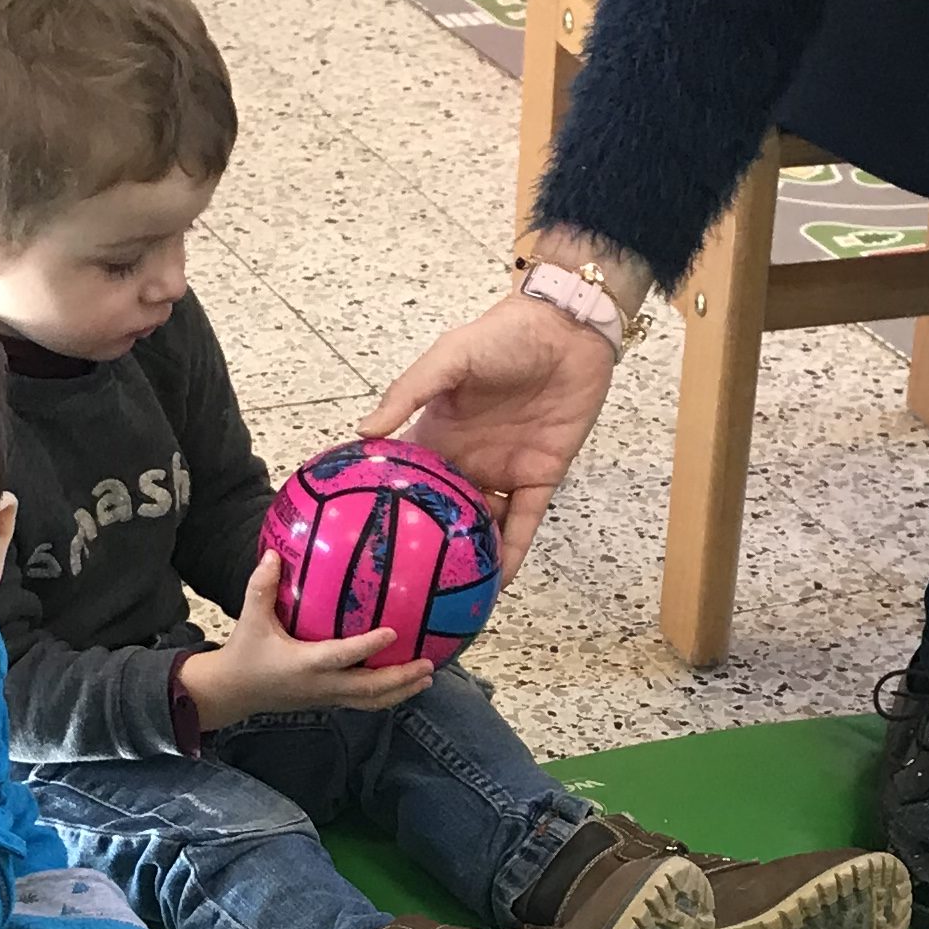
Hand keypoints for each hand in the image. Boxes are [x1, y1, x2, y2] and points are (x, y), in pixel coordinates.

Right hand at [182, 555, 434, 729]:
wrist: (232, 692)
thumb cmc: (244, 654)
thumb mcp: (250, 619)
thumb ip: (262, 587)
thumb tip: (273, 552)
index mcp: (306, 664)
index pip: (343, 655)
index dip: (369, 645)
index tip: (394, 632)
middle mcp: (322, 684)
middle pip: (369, 688)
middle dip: (401, 678)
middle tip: (428, 665)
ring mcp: (326, 697)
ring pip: (370, 701)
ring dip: (400, 692)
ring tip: (427, 680)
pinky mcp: (327, 702)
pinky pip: (361, 703)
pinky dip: (385, 696)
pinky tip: (403, 685)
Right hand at [362, 280, 623, 583]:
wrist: (567, 331)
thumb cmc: (503, 337)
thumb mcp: (448, 359)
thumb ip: (408, 393)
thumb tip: (363, 431)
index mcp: (439, 433)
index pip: (407, 475)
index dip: (386, 503)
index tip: (360, 535)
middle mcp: (468, 459)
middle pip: (442, 511)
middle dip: (425, 544)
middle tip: (399, 582)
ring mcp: (504, 472)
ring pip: (482, 526)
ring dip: (467, 558)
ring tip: (446, 596)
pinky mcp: (541, 478)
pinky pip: (523, 525)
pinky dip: (510, 555)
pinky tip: (495, 585)